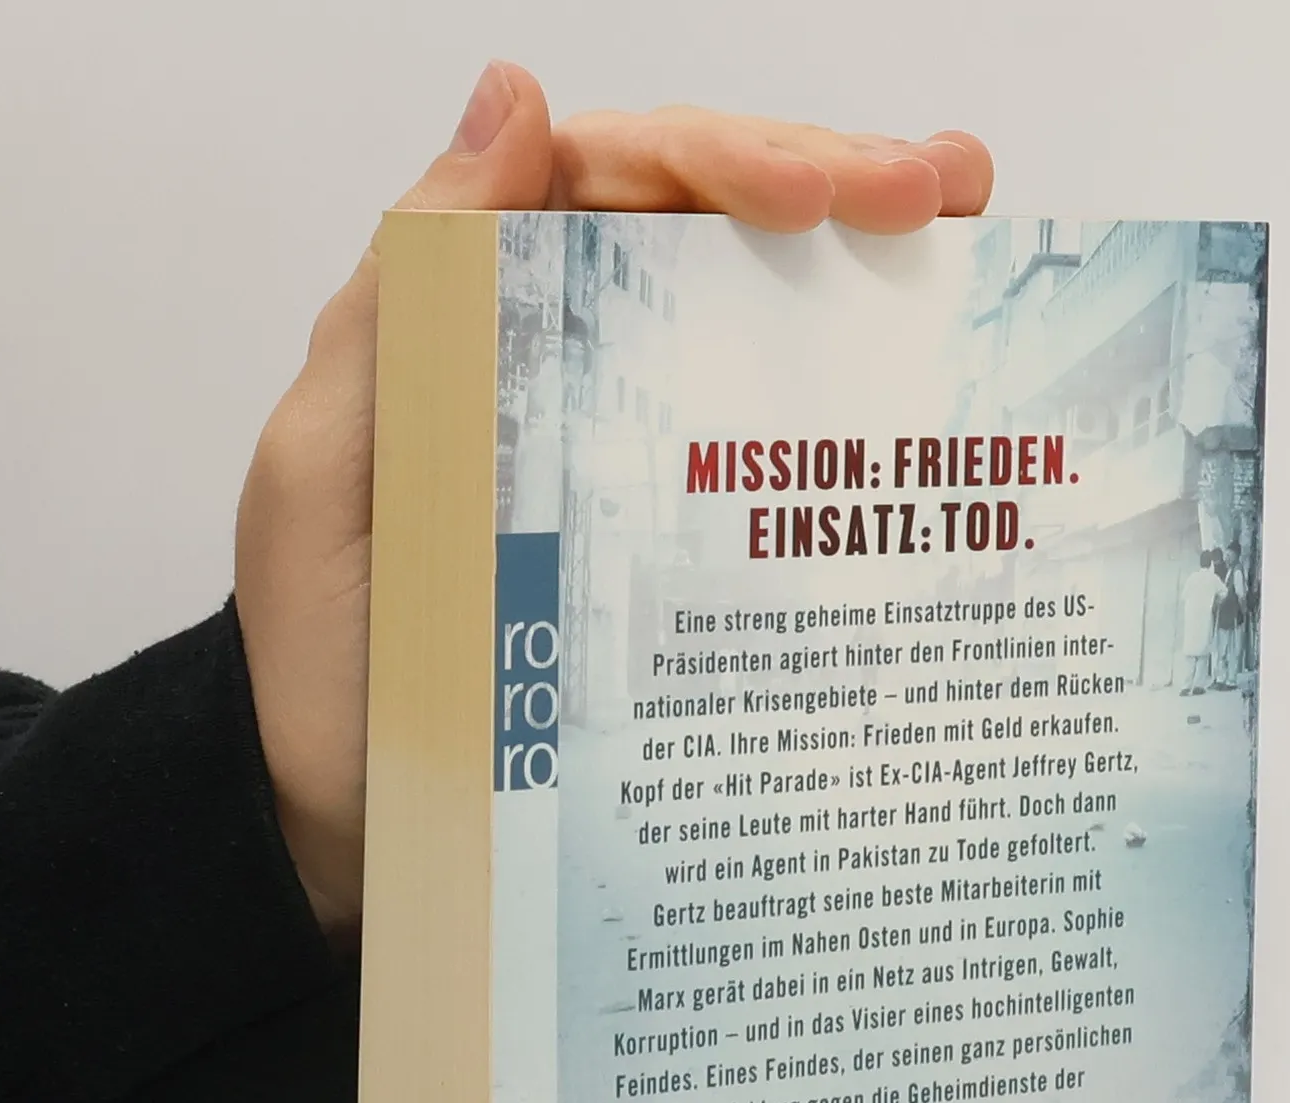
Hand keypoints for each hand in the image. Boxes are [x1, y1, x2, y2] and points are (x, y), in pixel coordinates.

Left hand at [234, 63, 994, 935]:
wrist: (354, 820)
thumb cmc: (323, 654)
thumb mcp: (328, 462)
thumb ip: (406, 292)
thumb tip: (516, 95)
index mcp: (477, 314)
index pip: (615, 179)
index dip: (725, 161)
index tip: (821, 200)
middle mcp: (563, 357)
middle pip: (704, 225)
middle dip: (826, 186)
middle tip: (942, 193)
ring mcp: (627, 446)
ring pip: (750, 314)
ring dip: (860, 262)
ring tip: (966, 228)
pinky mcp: (670, 545)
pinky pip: (762, 448)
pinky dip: (845, 399)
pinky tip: (924, 375)